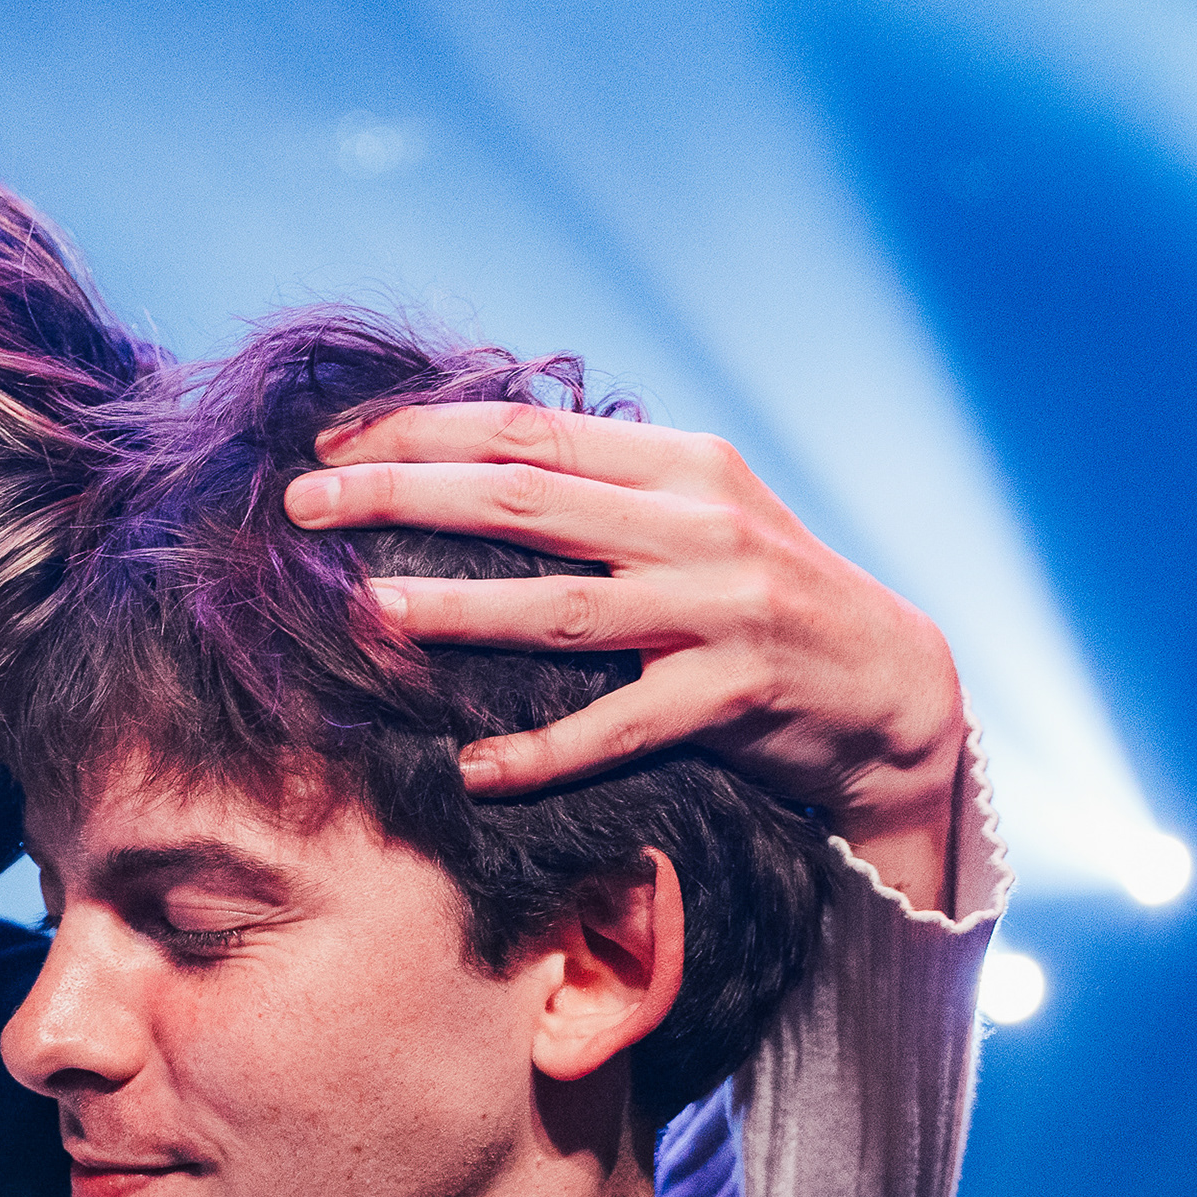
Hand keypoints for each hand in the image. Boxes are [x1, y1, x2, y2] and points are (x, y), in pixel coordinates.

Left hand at [287, 404, 969, 913]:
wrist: (894, 684)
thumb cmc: (768, 599)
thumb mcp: (699, 518)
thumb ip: (607, 490)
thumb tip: (477, 464)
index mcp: (679, 464)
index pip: (526, 430)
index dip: (420, 430)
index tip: (331, 441)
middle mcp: (697, 523)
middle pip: (521, 499)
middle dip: (400, 495)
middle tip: (302, 507)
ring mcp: (719, 609)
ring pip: (563, 607)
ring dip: (457, 610)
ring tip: (367, 616)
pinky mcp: (735, 695)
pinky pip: (618, 726)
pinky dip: (543, 751)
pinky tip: (474, 767)